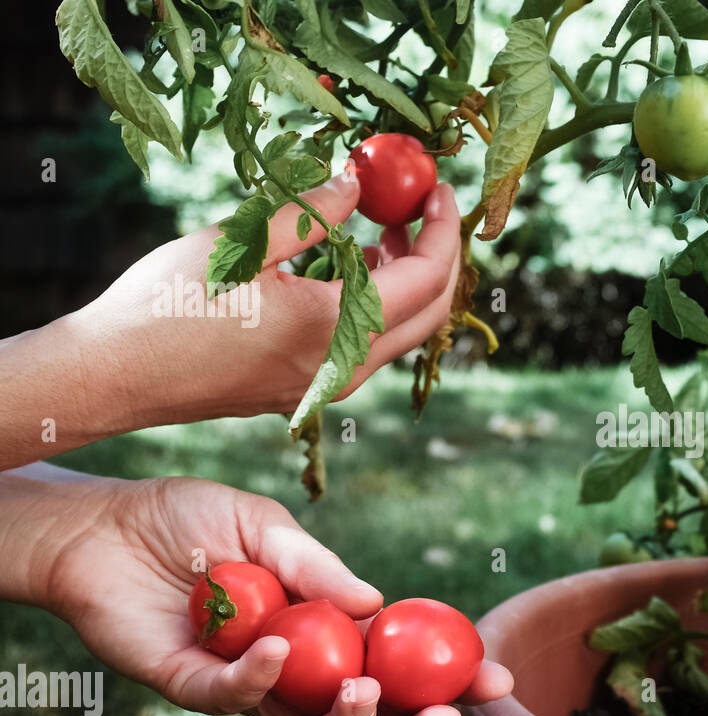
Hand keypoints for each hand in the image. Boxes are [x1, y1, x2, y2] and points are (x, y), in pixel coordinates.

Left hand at [10, 470, 511, 715]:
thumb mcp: (267, 525)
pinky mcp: (194, 686)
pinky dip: (262, 678)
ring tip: (368, 691)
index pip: (398, 667)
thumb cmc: (190, 519)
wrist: (102, 524)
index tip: (494, 677)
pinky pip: (236, 700)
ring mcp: (248, 683)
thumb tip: (377, 605)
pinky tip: (277, 646)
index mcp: (328, 630)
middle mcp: (296, 667)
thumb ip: (316, 566)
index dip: (447, 680)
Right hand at [58, 173, 459, 428]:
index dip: (442, 231)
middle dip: (436, 258)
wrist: (116, 374)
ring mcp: (324, 387)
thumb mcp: (241, 243)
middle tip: (421, 210)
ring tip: (379, 229)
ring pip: (396, 334)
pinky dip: (371, 305)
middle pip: (427, 314)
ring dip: (403, 281)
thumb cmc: (168, 305)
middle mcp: (341, 368)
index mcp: (334, 329)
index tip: (440, 191)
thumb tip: (357, 184)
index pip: (425, 280)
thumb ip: (310, 213)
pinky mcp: (303, 391)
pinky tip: (346, 267)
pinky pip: (361, 346)